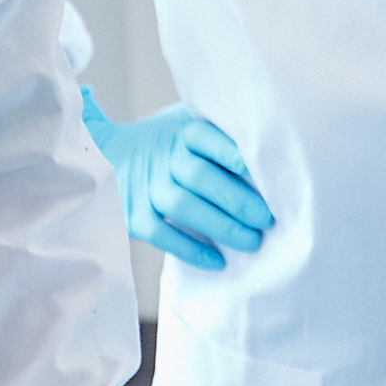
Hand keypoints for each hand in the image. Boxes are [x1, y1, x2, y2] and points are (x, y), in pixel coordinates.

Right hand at [85, 89, 272, 268]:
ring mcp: (147, 187)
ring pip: (182, 207)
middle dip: (236, 199)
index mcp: (183, 133)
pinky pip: (161, 234)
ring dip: (219, 226)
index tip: (256, 166)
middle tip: (267, 218)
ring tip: (251, 241)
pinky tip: (218, 261)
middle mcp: (164, 158)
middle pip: (198, 176)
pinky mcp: (134, 215)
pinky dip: (189, 249)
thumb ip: (223, 131)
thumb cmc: (171, 143)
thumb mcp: (190, 124)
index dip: (229, 151)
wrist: (110, 155)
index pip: (205, 137)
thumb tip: (275, 143)